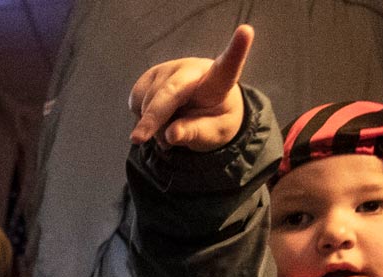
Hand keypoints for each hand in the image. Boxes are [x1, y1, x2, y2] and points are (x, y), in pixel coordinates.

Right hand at [129, 25, 252, 149]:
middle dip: (153, 115)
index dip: (237, 49)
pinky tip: (156, 118)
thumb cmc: (212, 120)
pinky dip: (141, 116)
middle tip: (138, 139)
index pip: (228, 65)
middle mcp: (193, 69)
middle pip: (170, 91)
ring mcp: (169, 68)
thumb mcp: (213, 134)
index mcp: (219, 81)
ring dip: (151, 124)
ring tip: (168, 132)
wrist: (199, 111)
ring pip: (148, 101)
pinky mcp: (150, 75)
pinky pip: (136, 100)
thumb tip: (171, 134)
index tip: (246, 32)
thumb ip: (195, 133)